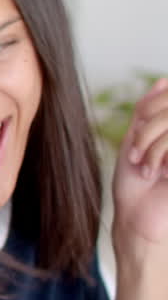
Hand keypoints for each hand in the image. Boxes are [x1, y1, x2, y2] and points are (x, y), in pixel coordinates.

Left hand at [113, 78, 167, 258]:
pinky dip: (158, 153)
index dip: (153, 104)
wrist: (139, 219)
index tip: (137, 126)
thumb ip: (149, 109)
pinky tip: (158, 173)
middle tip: (136, 153)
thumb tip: (165, 80)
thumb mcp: (136, 139)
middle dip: (148, 127)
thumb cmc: (136, 184)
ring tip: (146, 166)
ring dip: (151, 143)